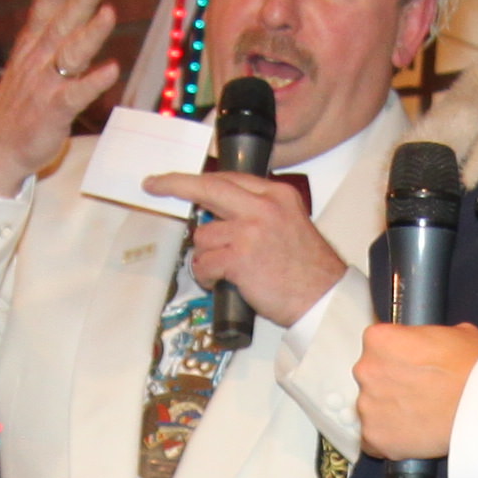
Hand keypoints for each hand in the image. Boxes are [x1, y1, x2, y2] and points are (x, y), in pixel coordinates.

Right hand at [0, 0, 123, 196]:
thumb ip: (48, 43)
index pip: (41, 14)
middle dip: (79, 0)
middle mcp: (36, 62)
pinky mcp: (54, 111)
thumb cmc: (18, 107)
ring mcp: (45, 86)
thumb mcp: (26, 68)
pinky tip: (112, 69)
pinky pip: (76, 94)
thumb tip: (72, 16)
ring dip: (91, 32)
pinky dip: (94, 82)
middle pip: (60, 25)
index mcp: (29, 50)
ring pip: (71, 53)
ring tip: (109, 13)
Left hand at [142, 168, 344, 327]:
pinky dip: (206, 276)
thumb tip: (221, 215)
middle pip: (207, 188)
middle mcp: (262, 207)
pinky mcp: (239, 258)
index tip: (176, 179)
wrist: (323, 298)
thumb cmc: (309, 270)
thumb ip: (260, 213)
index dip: (198, 180)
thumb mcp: (291, 223)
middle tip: (154, 185)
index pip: (229, 179)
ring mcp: (249, 231)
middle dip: (174, 184)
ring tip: (224, 271)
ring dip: (205, 256)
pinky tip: (221, 282)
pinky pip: (204, 263)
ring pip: (203, 235)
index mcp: (277, 195)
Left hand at [356, 320, 477, 461]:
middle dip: (390, 384)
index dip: (396, 355)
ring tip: (418, 416)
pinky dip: (388, 439)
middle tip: (417, 391)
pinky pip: (373, 439)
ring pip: (371, 409)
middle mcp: (366, 371)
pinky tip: (410, 435)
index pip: (377, 344)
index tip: (410, 364)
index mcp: (379, 339)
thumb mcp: (456, 333)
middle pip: (371, 376)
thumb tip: (432, 343)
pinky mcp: (374, 438)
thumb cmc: (472, 369)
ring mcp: (367, 407)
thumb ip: (430, 337)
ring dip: (389, 412)